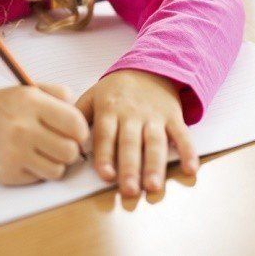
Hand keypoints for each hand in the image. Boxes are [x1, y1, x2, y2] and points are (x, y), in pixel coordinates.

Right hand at [0, 83, 88, 185]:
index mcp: (31, 102)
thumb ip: (57, 93)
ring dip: (57, 162)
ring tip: (47, 152)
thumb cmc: (1, 108)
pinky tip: (30, 159)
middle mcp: (23, 128)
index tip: (76, 132)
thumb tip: (79, 109)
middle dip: (71, 149)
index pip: (75, 122)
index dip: (81, 130)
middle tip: (61, 144)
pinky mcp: (9, 173)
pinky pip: (41, 178)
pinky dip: (41, 171)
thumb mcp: (26, 89)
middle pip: (70, 150)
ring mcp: (15, 153)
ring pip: (59, 169)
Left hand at [76, 70, 197, 196]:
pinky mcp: (173, 117)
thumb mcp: (93, 95)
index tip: (105, 175)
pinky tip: (191, 169)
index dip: (105, 155)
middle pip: (130, 143)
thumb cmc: (117, 89)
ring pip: (155, 142)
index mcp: (109, 109)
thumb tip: (63, 140)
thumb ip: (78, 116)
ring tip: (154, 186)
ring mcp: (154, 116)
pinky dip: (188, 152)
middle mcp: (132, 114)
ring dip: (155, 165)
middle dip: (130, 167)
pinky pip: (182, 134)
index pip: (105, 135)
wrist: (151, 66)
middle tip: (129, 189)